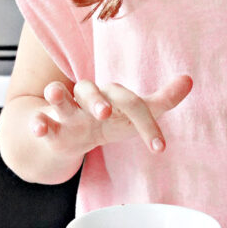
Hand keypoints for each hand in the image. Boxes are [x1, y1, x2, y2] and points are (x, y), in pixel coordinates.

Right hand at [30, 75, 192, 157]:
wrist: (73, 136)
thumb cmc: (109, 122)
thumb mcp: (135, 115)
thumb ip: (162, 101)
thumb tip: (189, 80)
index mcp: (112, 95)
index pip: (131, 103)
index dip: (147, 124)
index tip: (160, 148)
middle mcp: (88, 98)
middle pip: (90, 90)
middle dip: (96, 100)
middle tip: (104, 112)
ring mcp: (66, 111)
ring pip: (58, 96)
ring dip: (57, 94)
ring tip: (55, 91)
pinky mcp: (50, 127)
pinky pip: (40, 121)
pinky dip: (37, 123)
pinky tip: (38, 128)